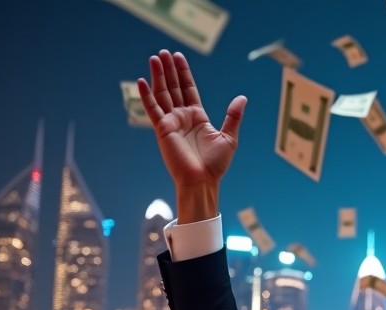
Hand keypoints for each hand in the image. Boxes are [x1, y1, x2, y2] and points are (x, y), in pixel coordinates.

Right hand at [137, 50, 245, 217]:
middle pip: (174, 88)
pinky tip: (142, 81)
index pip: (188, 89)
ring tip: (155, 58)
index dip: (184, 73)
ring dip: (158, 76)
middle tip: (164, 52)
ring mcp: (171, 122)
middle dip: (169, 70)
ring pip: (163, 94)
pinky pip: (152, 110)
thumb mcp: (229, 137)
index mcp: (197, 117)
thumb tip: (242, 98)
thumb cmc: (215, 165)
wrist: (202, 181)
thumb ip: (233, 116)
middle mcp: (182, 117)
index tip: (179, 57)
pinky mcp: (162, 129)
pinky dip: (146, 96)